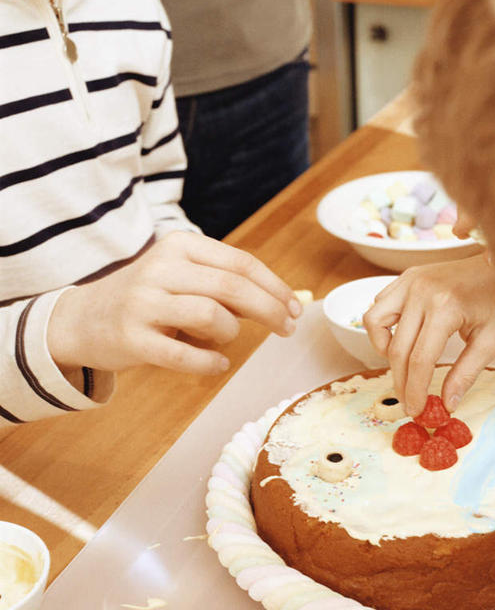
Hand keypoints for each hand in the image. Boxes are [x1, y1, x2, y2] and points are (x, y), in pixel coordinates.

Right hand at [47, 231, 301, 375]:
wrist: (83, 319)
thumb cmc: (151, 298)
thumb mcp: (186, 278)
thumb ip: (228, 286)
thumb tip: (283, 303)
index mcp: (180, 246)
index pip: (241, 263)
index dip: (275, 287)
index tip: (295, 307)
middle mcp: (161, 268)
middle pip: (233, 287)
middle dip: (270, 309)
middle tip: (287, 329)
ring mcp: (143, 303)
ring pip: (212, 316)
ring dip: (230, 333)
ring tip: (223, 339)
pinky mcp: (132, 338)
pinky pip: (185, 355)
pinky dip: (210, 362)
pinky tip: (217, 363)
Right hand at [364, 254, 494, 415]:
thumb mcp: (492, 340)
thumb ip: (466, 373)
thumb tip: (447, 404)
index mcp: (444, 306)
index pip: (420, 360)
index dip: (415, 390)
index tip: (417, 411)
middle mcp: (420, 291)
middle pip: (397, 349)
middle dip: (400, 382)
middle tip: (409, 402)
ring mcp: (410, 281)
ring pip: (374, 322)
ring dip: (383, 349)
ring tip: (402, 365)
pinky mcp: (407, 277)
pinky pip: (380, 305)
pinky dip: (383, 325)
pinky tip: (403, 339)